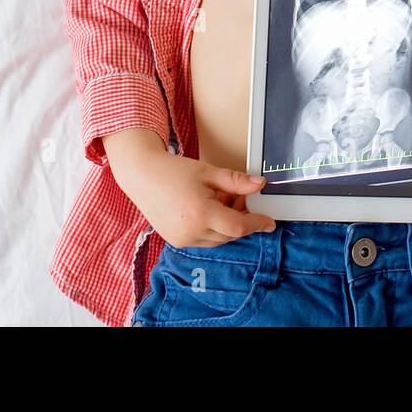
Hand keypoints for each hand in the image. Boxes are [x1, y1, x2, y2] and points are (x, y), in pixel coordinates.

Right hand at [107, 133, 275, 247]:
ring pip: (217, 239)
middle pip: (229, 234)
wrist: (141, 176)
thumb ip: (236, 181)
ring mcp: (182, 239)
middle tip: (244, 198)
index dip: (256, 224)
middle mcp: (191, 231)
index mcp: (201, 213)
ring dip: (227, 224)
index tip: (270, 222)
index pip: (237, 226)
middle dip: (242, 219)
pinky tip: (211, 208)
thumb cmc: (174, 171)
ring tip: (225, 199)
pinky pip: (204, 240)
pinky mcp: (176, 240)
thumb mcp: (208, 172)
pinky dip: (213, 228)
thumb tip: (260, 185)